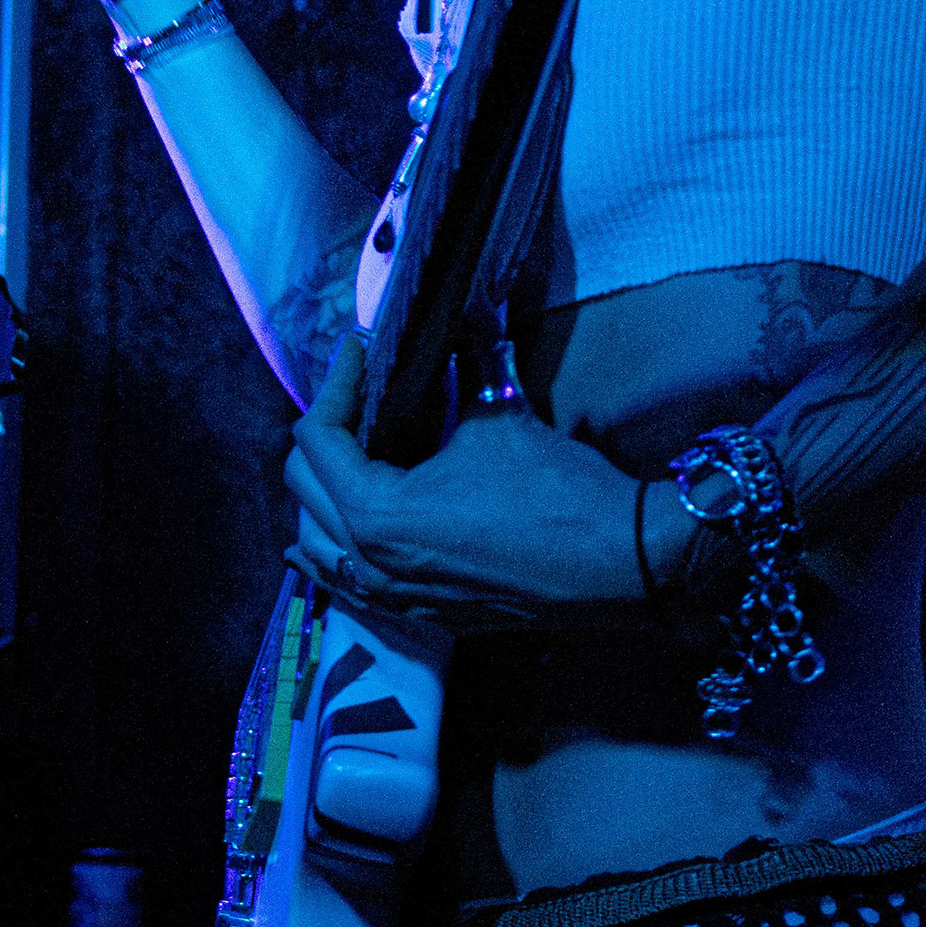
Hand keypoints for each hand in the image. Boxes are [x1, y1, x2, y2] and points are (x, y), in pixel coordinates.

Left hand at [283, 337, 649, 626]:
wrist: (620, 564)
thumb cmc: (557, 492)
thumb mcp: (499, 417)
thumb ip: (465, 364)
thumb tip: (464, 315)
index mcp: (376, 514)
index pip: (318, 438)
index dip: (338, 383)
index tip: (362, 352)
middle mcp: (369, 562)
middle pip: (304, 487)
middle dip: (325, 433)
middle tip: (361, 395)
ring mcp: (393, 595)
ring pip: (317, 541)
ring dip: (323, 493)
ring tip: (357, 453)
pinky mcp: (422, 611)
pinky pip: (348, 580)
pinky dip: (337, 547)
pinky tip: (341, 530)